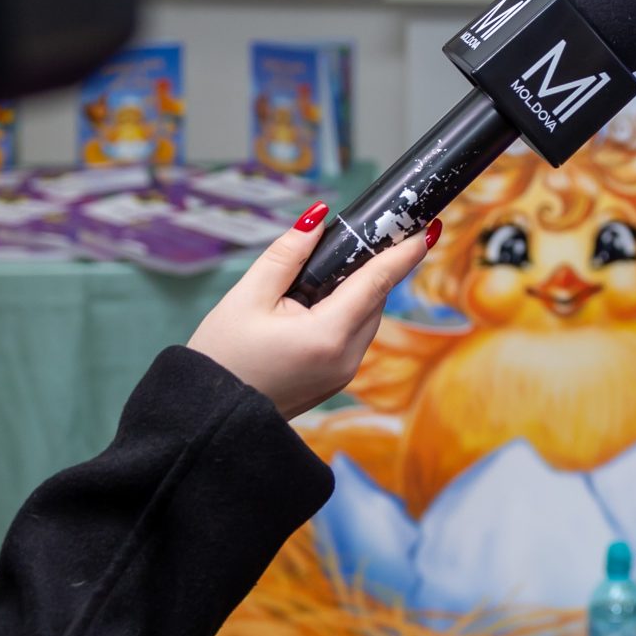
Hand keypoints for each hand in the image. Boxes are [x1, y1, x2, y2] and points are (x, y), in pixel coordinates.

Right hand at [188, 202, 437, 418]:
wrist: (206, 418)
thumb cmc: (221, 358)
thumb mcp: (247, 296)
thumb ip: (287, 254)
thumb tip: (318, 218)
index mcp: (328, 336)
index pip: (377, 283)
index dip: (404, 253)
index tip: (429, 228)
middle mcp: (346, 359)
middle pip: (375, 299)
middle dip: (374, 265)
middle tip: (373, 232)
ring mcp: (344, 375)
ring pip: (367, 317)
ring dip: (358, 290)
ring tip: (332, 266)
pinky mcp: (335, 381)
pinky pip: (353, 335)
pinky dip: (346, 312)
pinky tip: (320, 300)